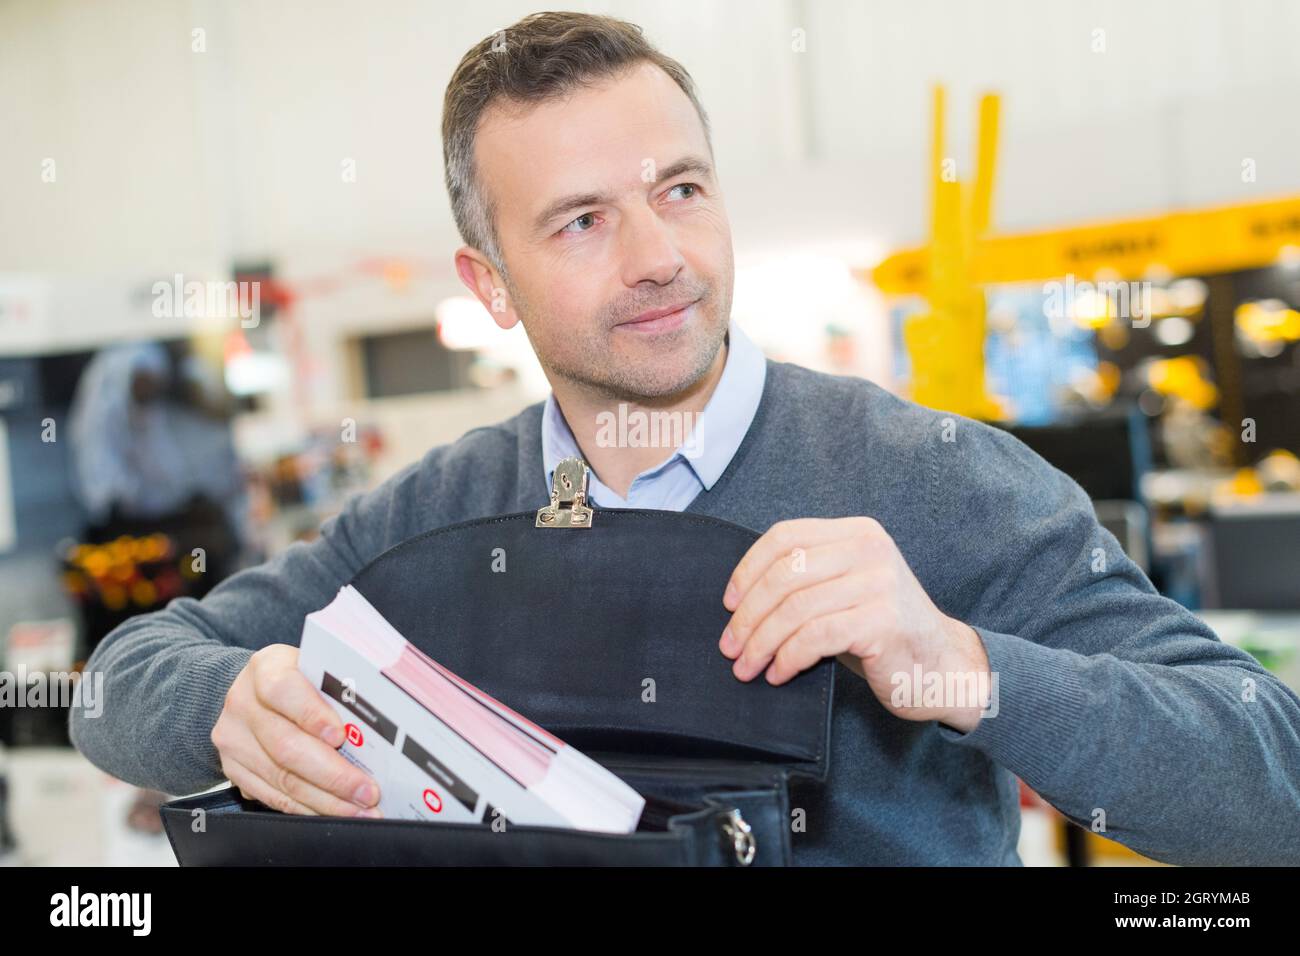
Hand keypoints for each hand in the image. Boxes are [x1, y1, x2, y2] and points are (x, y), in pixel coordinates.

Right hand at [211, 643, 382, 815]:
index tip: (340, 736)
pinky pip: (273, 796)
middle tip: (366, 791)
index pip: (283, 690)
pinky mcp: (233, 770)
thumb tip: (378, 725)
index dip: (312, 715)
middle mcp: (243, 704)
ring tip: (359, 809)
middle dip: (333, 774)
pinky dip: (307, 808)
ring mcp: (235, 740)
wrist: (252, 692)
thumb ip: (336, 690)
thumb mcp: (314, 669)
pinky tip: (332, 811)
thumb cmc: (297, 679)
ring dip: (325, 800)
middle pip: (286, 746)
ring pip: (281, 779)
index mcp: (266, 669)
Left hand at [719, 517, 991, 732]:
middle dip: (748, 614)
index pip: (785, 537)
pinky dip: (788, 658)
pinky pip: (815, 637)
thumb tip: (738, 600)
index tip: (729, 604)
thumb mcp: (844, 591)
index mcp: (857, 532)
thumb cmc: (881, 633)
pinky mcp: (882, 621)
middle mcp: (870, 550)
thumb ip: (805, 580)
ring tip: (747, 668)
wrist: (944, 668)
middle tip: (730, 647)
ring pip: (795, 609)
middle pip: (785, 574)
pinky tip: (778, 674)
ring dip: (761, 643)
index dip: (748, 569)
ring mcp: (879, 583)